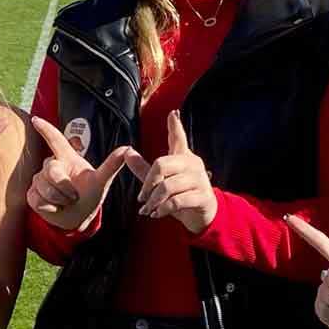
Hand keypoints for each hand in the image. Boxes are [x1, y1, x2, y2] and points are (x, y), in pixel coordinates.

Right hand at [26, 116, 129, 231]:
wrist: (79, 218)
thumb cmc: (90, 196)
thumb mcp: (102, 182)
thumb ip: (112, 165)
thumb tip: (128, 148)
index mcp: (68, 158)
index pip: (55, 139)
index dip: (46, 129)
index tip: (35, 119)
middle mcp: (52, 166)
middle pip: (51, 169)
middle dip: (64, 186)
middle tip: (75, 196)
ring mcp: (40, 180)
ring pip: (44, 187)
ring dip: (59, 199)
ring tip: (66, 202)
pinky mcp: (32, 195)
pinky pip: (38, 199)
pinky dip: (50, 208)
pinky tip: (56, 208)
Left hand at [133, 111, 218, 234]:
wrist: (202, 216)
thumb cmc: (180, 195)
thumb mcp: (161, 182)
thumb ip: (144, 168)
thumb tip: (126, 152)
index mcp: (183, 157)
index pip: (178, 138)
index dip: (175, 126)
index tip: (172, 113)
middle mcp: (192, 164)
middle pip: (162, 164)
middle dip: (147, 183)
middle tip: (140, 198)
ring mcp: (199, 180)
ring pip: (167, 186)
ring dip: (153, 201)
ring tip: (146, 209)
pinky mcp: (202, 196)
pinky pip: (177, 201)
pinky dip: (162, 209)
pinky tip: (156, 214)